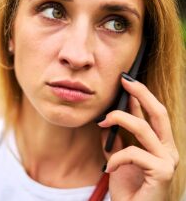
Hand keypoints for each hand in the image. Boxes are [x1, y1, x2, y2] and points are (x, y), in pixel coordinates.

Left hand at [97, 74, 178, 200]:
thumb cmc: (128, 190)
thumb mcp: (118, 160)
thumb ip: (115, 142)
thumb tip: (105, 123)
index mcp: (158, 145)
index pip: (151, 115)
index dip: (140, 95)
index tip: (126, 80)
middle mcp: (167, 150)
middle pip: (158, 113)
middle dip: (141, 93)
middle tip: (124, 80)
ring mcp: (168, 160)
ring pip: (143, 128)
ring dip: (120, 120)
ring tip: (102, 122)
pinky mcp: (162, 172)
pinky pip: (134, 153)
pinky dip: (116, 158)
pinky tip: (109, 168)